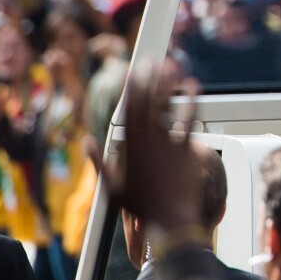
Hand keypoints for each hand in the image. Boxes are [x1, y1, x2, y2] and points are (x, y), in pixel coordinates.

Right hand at [87, 58, 200, 231]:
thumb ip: (97, 161)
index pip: (129, 108)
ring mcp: (168, 144)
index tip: (133, 70)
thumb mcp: (111, 187)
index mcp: (130, 146)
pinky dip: (192, 102)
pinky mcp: (186, 150)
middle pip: (148, 102)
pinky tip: (194, 86)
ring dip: (169, 84)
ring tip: (171, 65)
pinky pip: (190, 121)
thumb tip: (86, 142)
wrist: (169, 221)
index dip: (131, 86)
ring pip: (168, 107)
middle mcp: (148, 141)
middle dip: (149, 77)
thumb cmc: (140, 207)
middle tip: (152, 59)